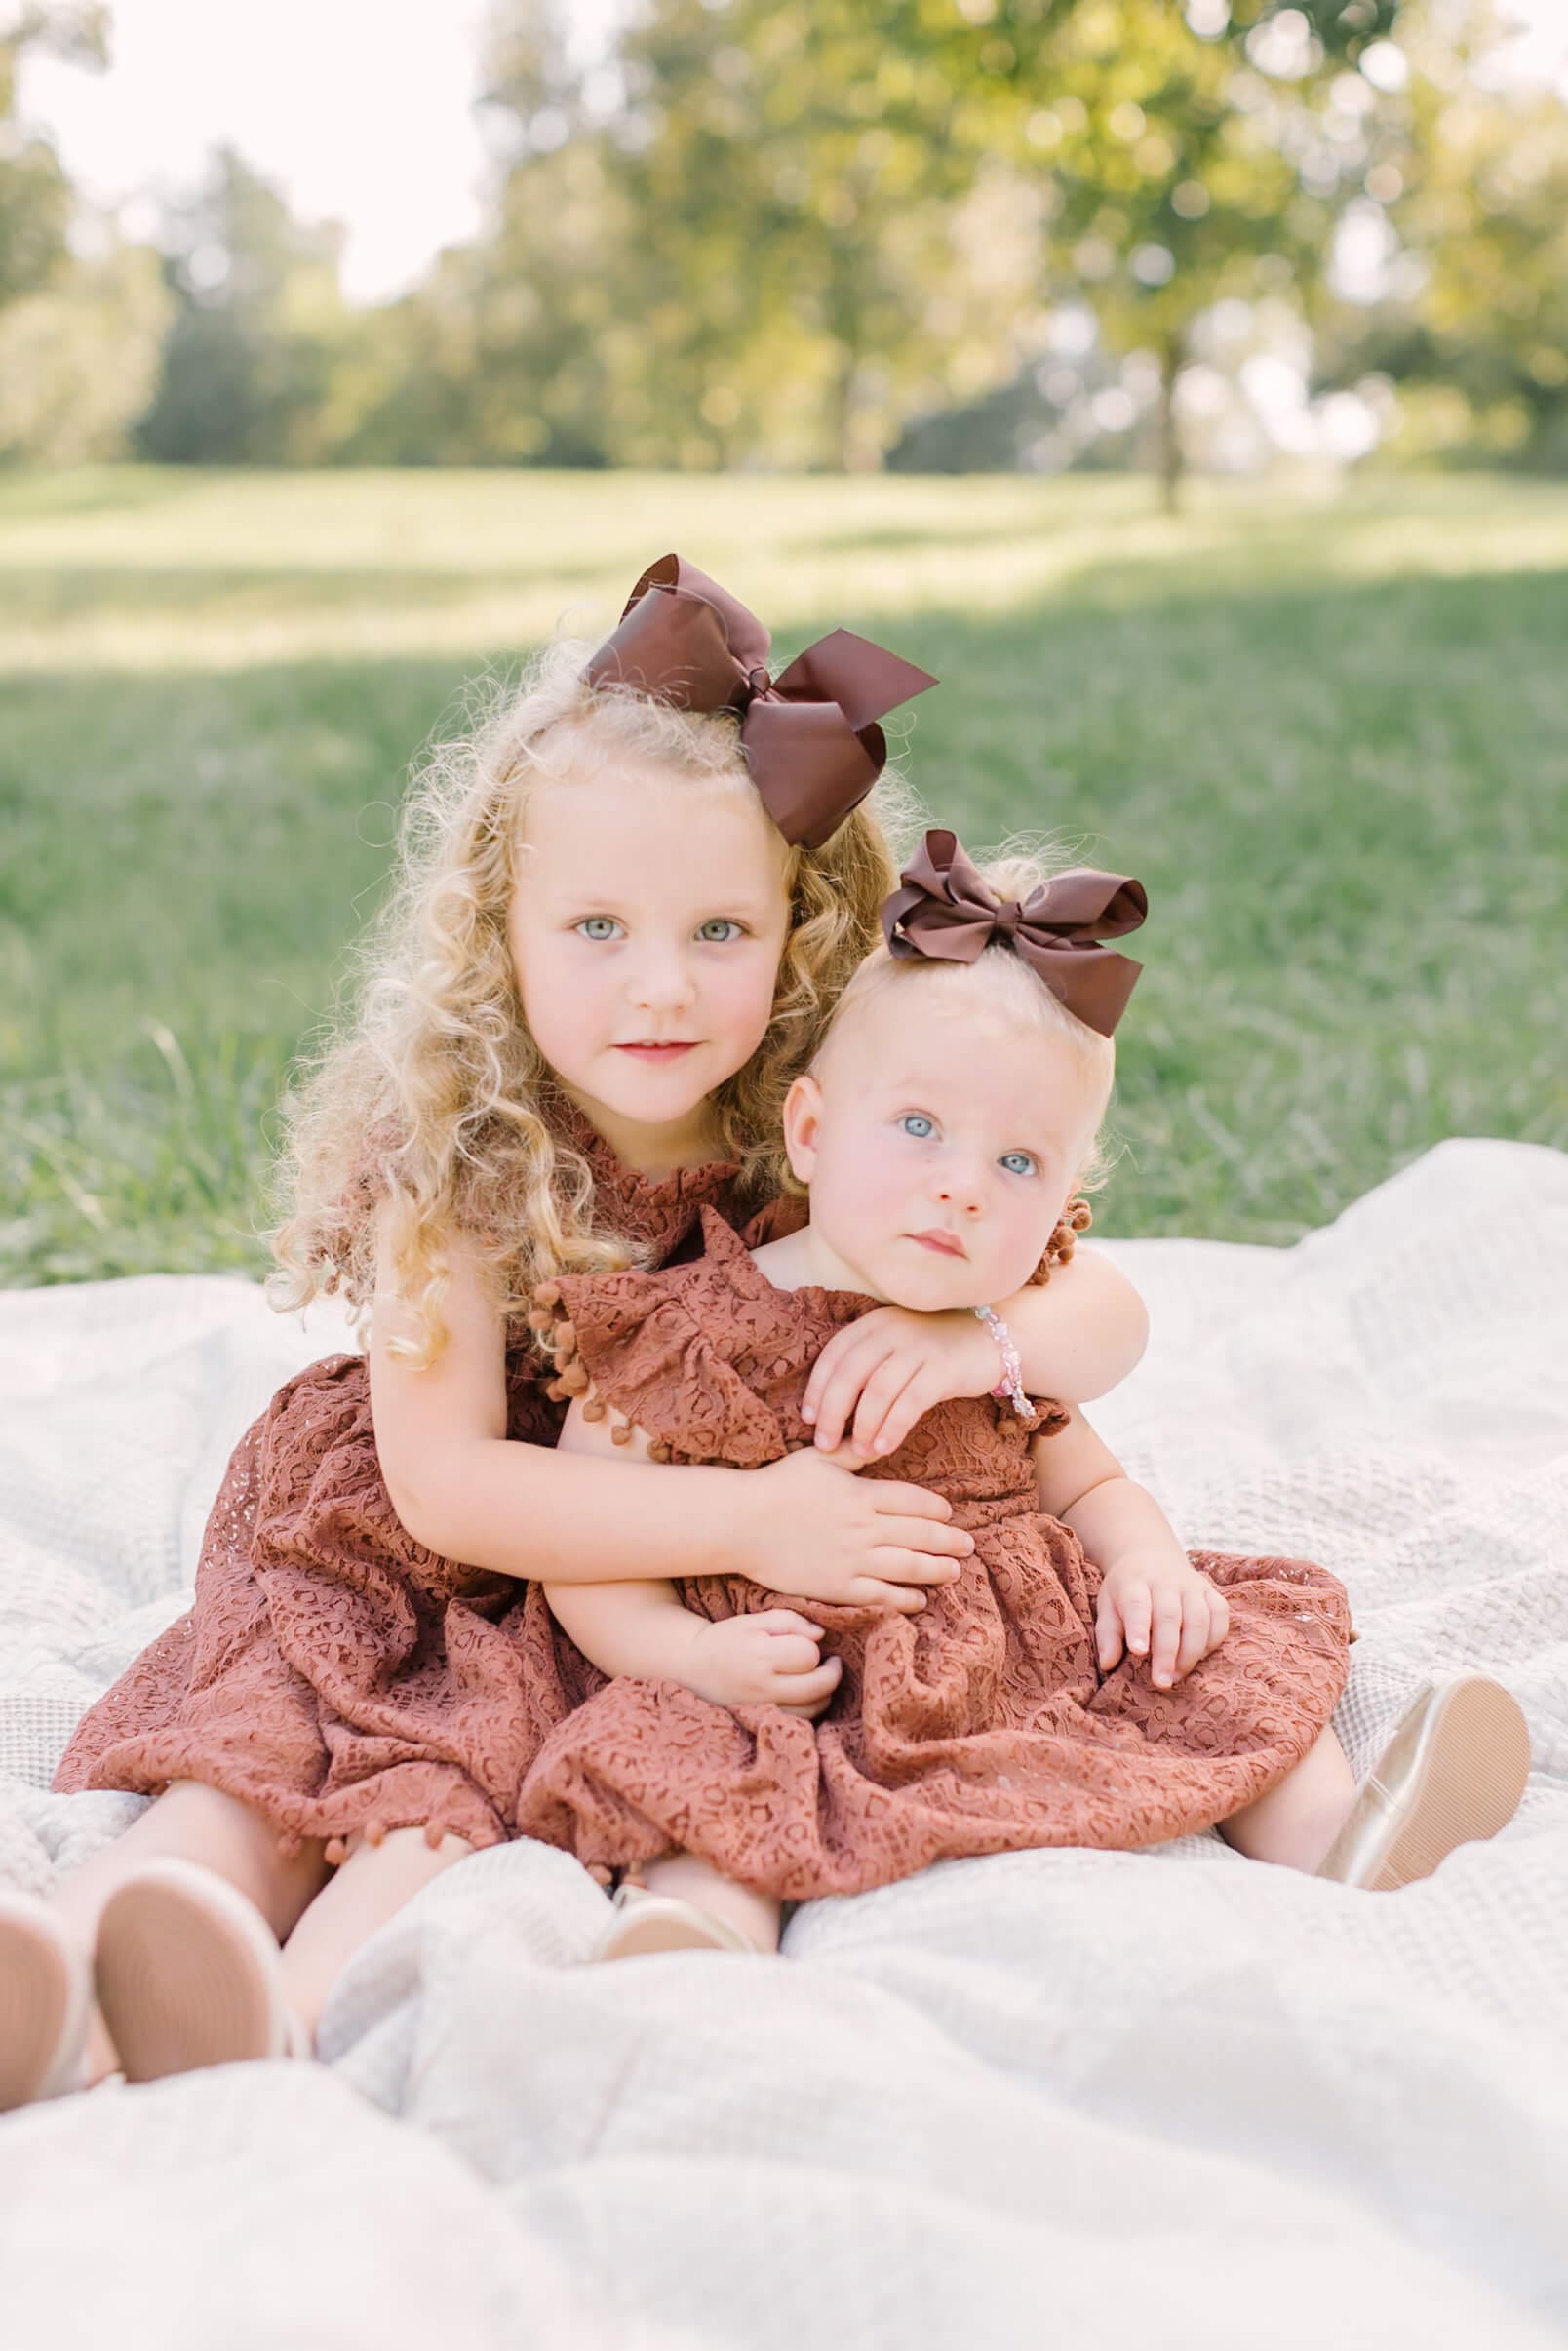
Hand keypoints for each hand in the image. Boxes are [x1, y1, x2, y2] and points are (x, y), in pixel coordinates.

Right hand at [685, 1609, 842, 1716]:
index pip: (808, 1655)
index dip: (813, 1646)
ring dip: (825, 1693)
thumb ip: (790, 1621)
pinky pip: (801, 1723)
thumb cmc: (726, 1638)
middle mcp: (763, 1687)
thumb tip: (821, 1635)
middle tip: (832, 1662)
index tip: (807, 1641)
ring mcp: (764, 1710)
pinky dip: (811, 1709)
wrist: (694, 1667)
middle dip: (832, 1673)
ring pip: (814, 1709)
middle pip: (818, 1687)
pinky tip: (806, 1695)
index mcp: (760, 1656)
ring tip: (817, 1677)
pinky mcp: (763, 1723)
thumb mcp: (754, 1619)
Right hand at [742, 1445, 971, 1612]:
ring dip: (936, 1570)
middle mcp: (864, 1528)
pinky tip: (919, 1599)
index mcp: (862, 1494)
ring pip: (908, 1567)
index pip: (914, 1501)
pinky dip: (905, 1599)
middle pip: (920, 1535)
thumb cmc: (777, 1484)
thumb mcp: (818, 1458)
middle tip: (968, 1545)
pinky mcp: (838, 1586)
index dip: (937, 1509)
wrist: (741, 1523)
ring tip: (953, 1571)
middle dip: (949, 1541)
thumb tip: (878, 1438)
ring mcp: (853, 1559)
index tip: (949, 1513)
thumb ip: (853, 1451)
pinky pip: (882, 1596)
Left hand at [801, 1305, 1000, 1461]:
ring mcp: (918, 1347)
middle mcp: (892, 1330)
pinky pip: (911, 1401)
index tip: (808, 1419)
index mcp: (874, 1323)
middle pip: (850, 1373)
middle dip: (833, 1412)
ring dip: (863, 1425)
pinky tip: (884, 1447)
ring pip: (878, 1390)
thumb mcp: (896, 1345)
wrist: (991, 1340)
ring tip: (858, 1451)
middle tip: (825, 1444)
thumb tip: (829, 1406)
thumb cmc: (934, 1351)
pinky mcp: (943, 1368)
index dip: (817, 1388)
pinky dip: (893, 1427)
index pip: (834, 1355)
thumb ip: (867, 1363)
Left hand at [1096, 1555, 1229, 1689]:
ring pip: (1199, 1617)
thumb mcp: (1107, 1606)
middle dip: (1167, 1651)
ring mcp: (1191, 1584)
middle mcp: (1164, 1580)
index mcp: (1133, 1582)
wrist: (1149, 1555)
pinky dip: (1214, 1638)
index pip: (1137, 1604)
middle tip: (1162, 1681)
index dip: (1138, 1628)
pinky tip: (1201, 1656)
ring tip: (1178, 1675)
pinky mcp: (1210, 1590)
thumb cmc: (1126, 1590)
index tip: (1138, 1652)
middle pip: (1169, 1615)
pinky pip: (1220, 1613)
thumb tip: (1107, 1664)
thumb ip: (1107, 1634)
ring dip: (1191, 1651)